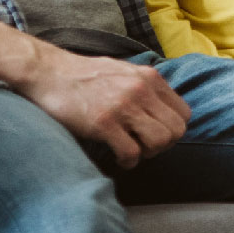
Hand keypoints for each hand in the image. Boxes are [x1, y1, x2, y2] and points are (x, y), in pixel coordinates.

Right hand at [18, 42, 190, 169]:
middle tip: (143, 145)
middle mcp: (140, 89)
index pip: (184, 114)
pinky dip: (127, 161)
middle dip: (163, 145)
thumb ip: (145, 87)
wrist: (49, 73)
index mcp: (149, 77)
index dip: (172, 130)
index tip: (154, 134)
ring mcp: (123, 105)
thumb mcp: (124, 71)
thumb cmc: (85, 75)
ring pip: (159, 142)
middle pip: (176, 131)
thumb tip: (163, 111)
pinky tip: (116, 156)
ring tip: (131, 150)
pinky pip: (132, 153)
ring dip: (147, 153)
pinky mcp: (104, 122)